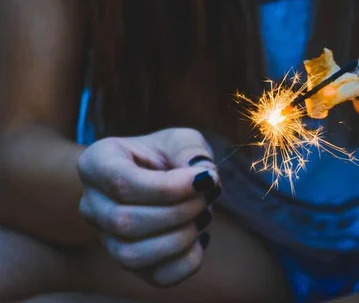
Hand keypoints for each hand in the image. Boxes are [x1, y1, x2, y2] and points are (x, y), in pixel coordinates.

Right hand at [78, 128, 220, 286]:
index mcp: (97, 163)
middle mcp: (91, 204)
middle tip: (208, 194)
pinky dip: (187, 261)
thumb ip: (191, 151)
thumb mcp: (180, 139)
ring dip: (180, 238)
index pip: (123, 183)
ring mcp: (106, 238)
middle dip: (179, 210)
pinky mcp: (130, 263)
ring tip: (203, 215)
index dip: (169, 187)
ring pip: (132, 255)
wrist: (157, 175)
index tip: (205, 180)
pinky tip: (200, 237)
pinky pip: (156, 276)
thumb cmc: (166, 154)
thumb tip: (204, 178)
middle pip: (126, 222)